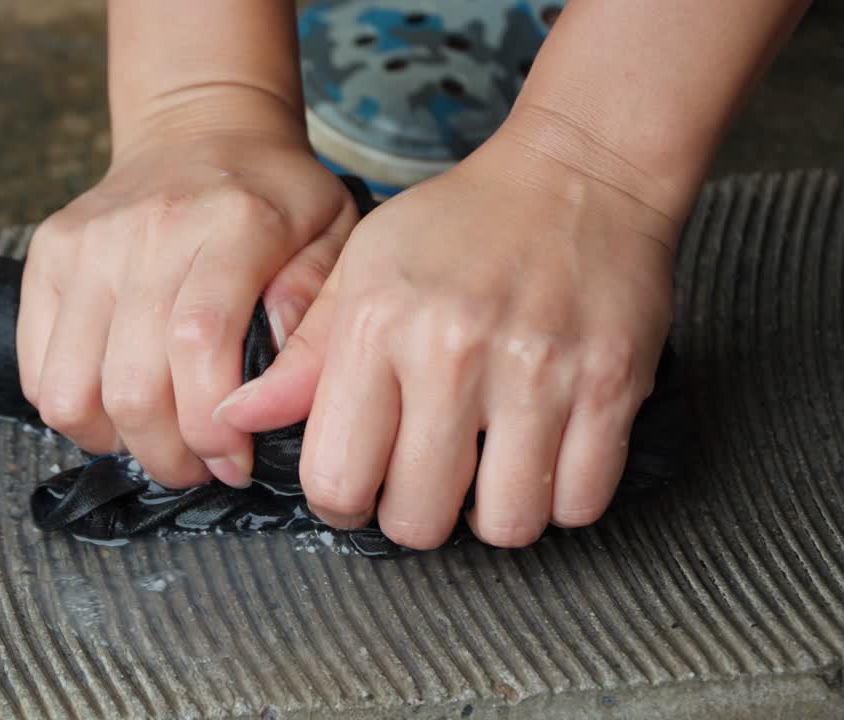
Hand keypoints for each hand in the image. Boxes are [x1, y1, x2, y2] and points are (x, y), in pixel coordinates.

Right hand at [18, 88, 357, 488]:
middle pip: (132, 384)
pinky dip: (74, 411)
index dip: (211, 426)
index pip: (198, 344)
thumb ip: (319, 319)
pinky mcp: (45, 255)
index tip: (237, 462)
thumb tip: (267, 397)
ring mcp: (86, 242)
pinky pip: (36, 370)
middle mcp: (148, 229)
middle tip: (201, 466)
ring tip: (156, 439)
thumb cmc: (278, 201)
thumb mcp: (337, 240)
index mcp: (232, 223)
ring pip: (71, 389)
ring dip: (116, 442)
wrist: (200, 131)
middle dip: (169, 455)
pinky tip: (117, 407)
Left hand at [214, 134, 680, 547]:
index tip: (359, 486)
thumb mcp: (362, 270)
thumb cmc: (459, 226)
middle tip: (422, 481)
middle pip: (418, 518)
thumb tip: (237, 416)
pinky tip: (541, 461)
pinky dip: (558, 501)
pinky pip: (580, 504)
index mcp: (377, 325)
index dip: (342, 502)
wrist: (580, 175)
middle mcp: (453, 353)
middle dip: (413, 516)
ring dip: (489, 516)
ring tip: (485, 473)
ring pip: (505, 526)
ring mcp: (539, 373)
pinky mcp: (613, 386)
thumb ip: (302, 355)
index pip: (336, 477)